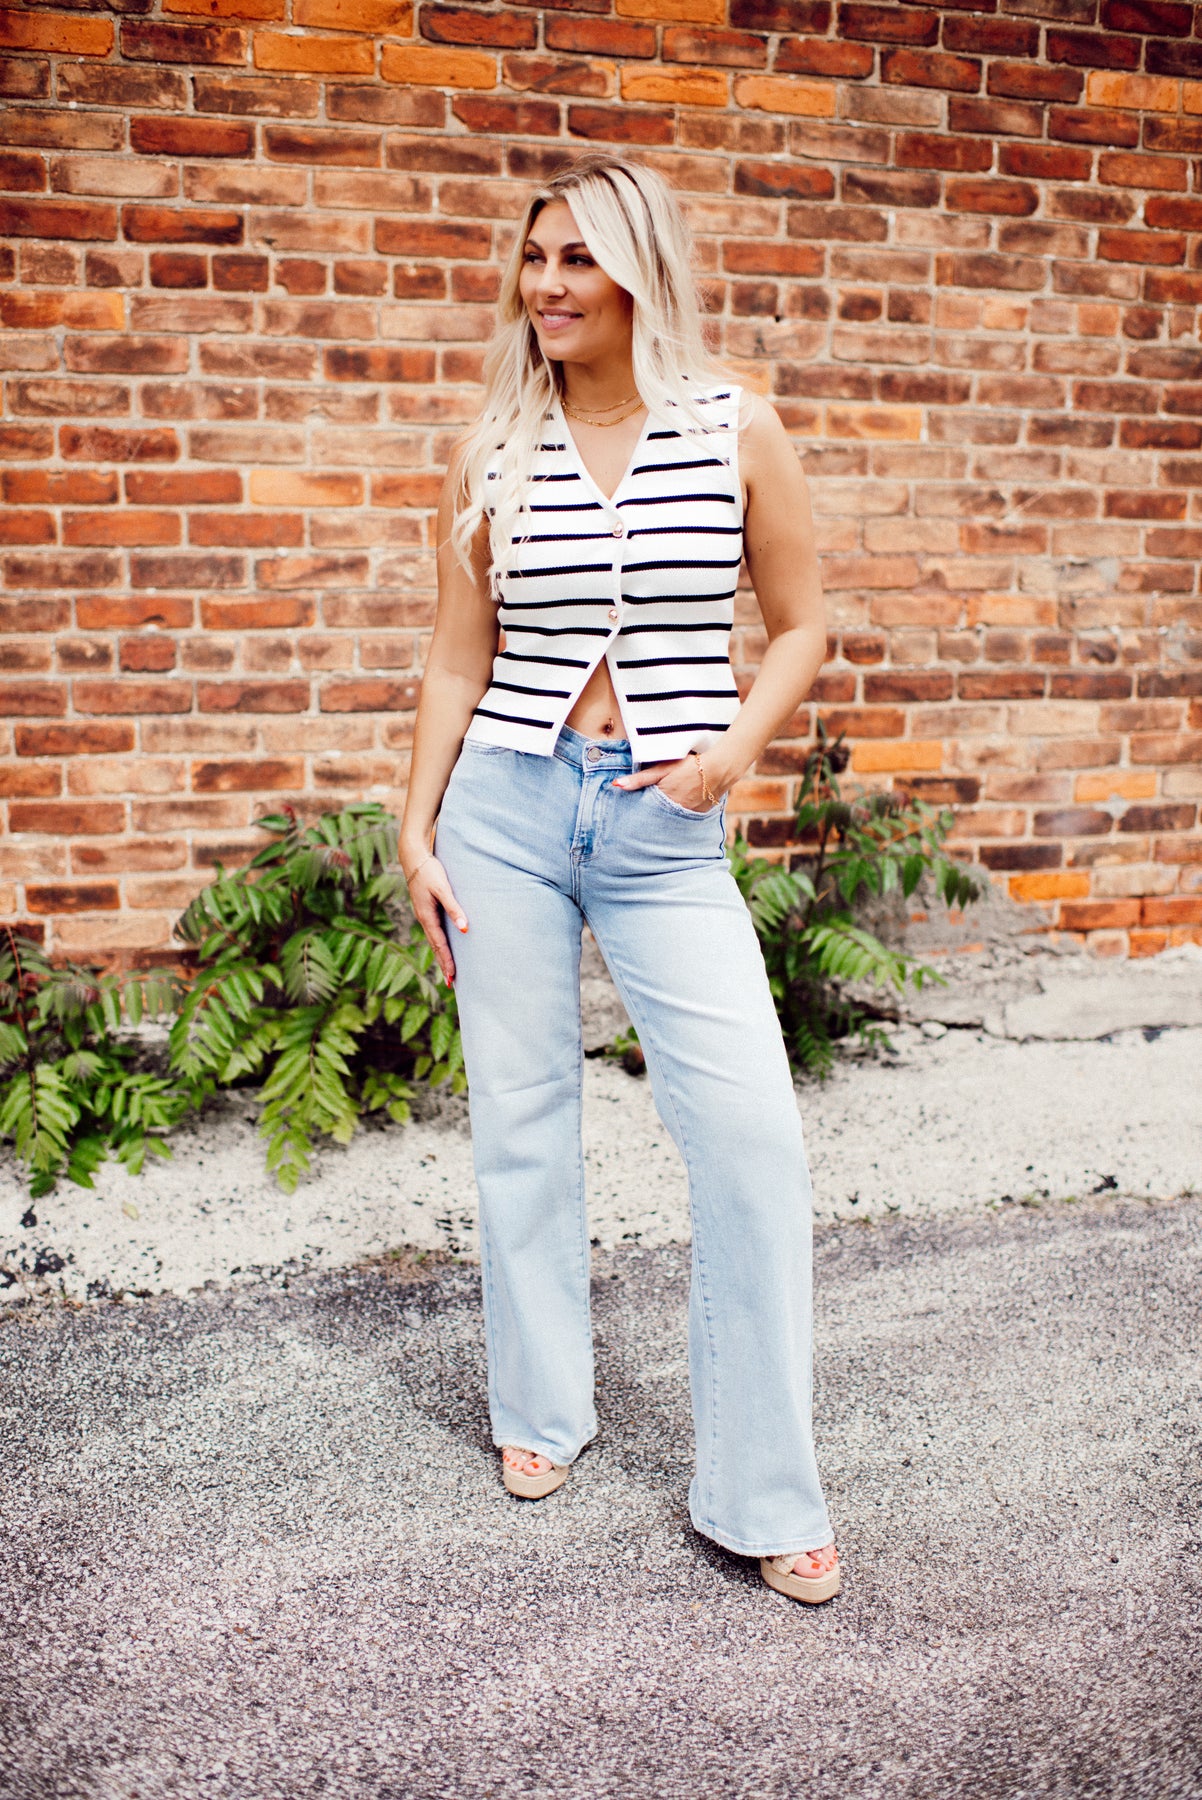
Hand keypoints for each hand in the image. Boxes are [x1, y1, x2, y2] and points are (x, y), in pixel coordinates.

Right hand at [405, 854, 465, 986]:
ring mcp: (424, 915)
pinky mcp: (426, 910)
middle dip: (443, 964)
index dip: (447, 961)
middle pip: (435, 947)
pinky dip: (439, 944)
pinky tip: (443, 947)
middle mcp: (424, 919)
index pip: (440, 944)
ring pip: (434, 941)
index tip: (452, 977)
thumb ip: (454, 908)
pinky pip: (434, 932)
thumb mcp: (443, 889)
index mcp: (427, 917)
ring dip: (441, 956)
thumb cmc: (430, 872)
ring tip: (448, 971)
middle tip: (450, 983)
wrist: (414, 858)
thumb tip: (465, 928)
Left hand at [612, 755, 713, 812]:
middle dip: (649, 818)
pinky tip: (678, 812)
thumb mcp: (661, 769)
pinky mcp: (697, 818)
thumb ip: (639, 779)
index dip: (637, 812)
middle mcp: (673, 813)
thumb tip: (616, 785)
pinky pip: (683, 821)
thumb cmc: (689, 765)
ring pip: (669, 821)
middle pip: (655, 819)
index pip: (643, 812)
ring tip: (661, 815)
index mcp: (661, 801)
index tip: (629, 815)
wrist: (720, 770)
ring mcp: (686, 817)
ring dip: (663, 819)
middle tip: (643, 819)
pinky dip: (678, 818)